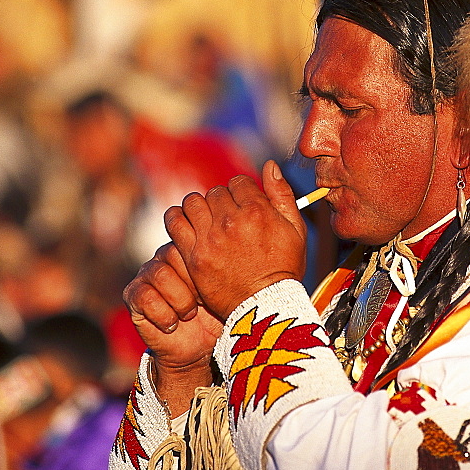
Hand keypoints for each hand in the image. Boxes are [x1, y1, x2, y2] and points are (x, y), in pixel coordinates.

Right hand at [123, 243, 221, 371]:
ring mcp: (146, 274)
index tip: (213, 291)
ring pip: (161, 275)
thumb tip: (235, 250)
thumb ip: (224, 265)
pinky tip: (172, 324)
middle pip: (173, 254)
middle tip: (200, 304)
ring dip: (180, 301)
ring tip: (188, 315)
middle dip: (193, 285)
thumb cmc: (214, 315)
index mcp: (188, 249)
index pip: (191, 242)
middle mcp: (164, 256)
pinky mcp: (133, 295)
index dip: (203, 270)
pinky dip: (163, 315)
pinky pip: (145, 297)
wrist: (196, 348)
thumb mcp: (225, 289)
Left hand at [166, 160, 306, 320]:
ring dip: (199, 207)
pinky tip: (187, 225)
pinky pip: (175, 222)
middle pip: (215, 192)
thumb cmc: (284, 267)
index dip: (242, 191)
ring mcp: (210, 238)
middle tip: (226, 217)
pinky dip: (178, 218)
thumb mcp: (295, 228)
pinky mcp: (194, 255)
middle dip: (221, 201)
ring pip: (192, 202)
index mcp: (257, 210)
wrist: (264, 304)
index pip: (238, 182)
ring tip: (206, 220)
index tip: (243, 204)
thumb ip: (282, 194)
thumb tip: (270, 165)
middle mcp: (231, 220)